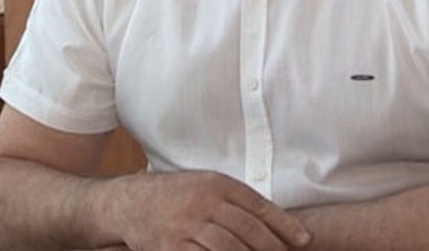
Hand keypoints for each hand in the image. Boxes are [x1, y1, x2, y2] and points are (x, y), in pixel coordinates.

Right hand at [105, 170, 310, 250]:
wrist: (124, 203)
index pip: (258, 205)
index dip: (284, 225)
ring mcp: (187, 225)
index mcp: (213, 183)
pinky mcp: (173, 247)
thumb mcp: (201, 185)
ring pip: (231, 248)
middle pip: (249, 230)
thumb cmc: (168, 195)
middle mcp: (202, 201)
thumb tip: (274, 222)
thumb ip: (232, 199)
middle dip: (272, 248)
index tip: (304, 241)